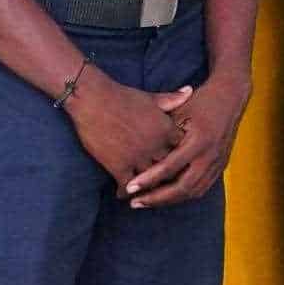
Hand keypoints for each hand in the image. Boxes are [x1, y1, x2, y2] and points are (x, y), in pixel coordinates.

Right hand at [64, 69, 177, 185]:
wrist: (93, 100)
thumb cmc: (122, 96)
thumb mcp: (152, 98)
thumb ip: (172, 99)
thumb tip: (190, 90)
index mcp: (167, 130)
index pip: (183, 151)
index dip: (180, 158)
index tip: (179, 165)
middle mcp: (156, 146)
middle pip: (170, 169)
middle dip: (168, 176)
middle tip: (163, 184)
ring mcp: (138, 157)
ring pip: (151, 180)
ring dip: (147, 187)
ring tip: (144, 192)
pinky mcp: (119, 165)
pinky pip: (128, 186)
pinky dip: (126, 192)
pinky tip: (123, 194)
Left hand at [121, 72, 251, 208]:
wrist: (230, 96)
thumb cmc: (199, 101)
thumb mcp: (178, 112)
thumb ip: (161, 133)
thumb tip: (135, 152)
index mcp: (199, 140)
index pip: (170, 167)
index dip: (148, 179)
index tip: (129, 187)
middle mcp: (210, 154)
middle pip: (182, 187)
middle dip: (157, 198)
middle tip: (135, 202)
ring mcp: (218, 162)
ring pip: (193, 191)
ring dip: (169, 200)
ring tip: (147, 202)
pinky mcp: (221, 165)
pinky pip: (202, 188)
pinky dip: (183, 195)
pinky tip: (167, 197)